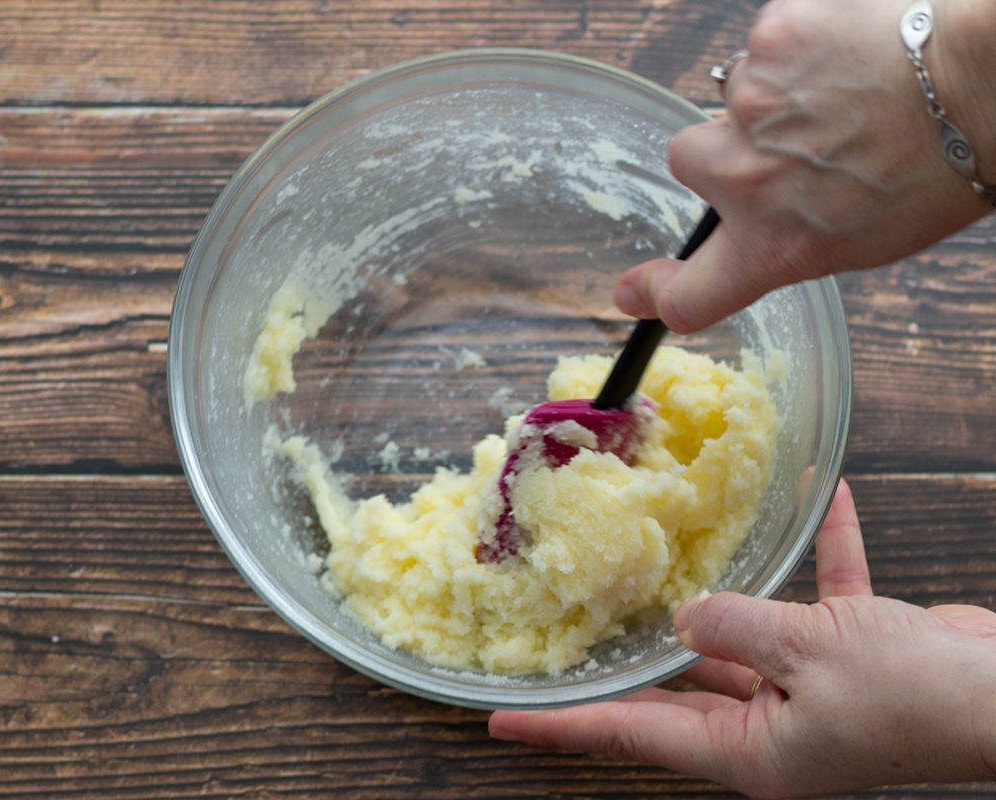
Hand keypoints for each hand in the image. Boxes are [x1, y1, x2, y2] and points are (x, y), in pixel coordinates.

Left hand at [489, 481, 995, 797]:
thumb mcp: (805, 651)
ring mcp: (808, 694)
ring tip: (665, 560)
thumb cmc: (914, 694)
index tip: (502, 721)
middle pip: (676, 689)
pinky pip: (819, 599)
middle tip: (567, 633)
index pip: (627, 734)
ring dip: (721, 598)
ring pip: (741, 641)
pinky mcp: (852, 656)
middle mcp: (768, 729)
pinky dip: (818, 555)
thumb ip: (731, 627)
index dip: (561, 728)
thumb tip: (687, 617)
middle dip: (629, 658)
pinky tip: (821, 499)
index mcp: (746, 751)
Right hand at [614, 0, 995, 332]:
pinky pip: (766, 44)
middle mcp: (748, 180)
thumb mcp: (864, 238)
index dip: (656, 292)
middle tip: (790, 144)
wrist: (985, 85)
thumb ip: (789, 234)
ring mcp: (750, 106)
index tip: (632, 291)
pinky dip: (799, 48)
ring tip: (844, 93)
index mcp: (775, 246)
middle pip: (689, 162)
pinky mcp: (769, 39)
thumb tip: (755, 219)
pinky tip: (846, 55)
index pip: (691, 292)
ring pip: (732, 98)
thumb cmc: (945, 168)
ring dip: (774, 97)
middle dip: (724, 151)